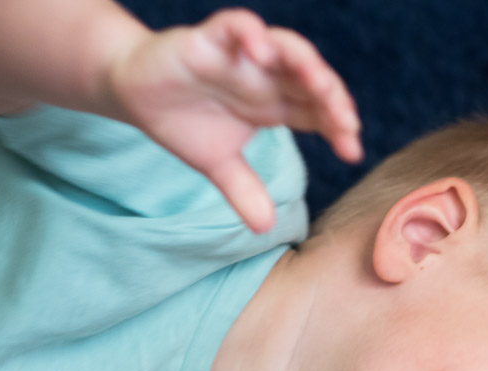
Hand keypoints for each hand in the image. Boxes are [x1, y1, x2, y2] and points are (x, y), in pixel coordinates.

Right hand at [104, 8, 361, 231]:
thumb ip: (244, 192)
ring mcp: (241, 56)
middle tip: (346, 122)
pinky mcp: (210, 39)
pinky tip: (263, 51)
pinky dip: (253, 33)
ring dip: (306, 63)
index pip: (317, 112)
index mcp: (275, 104)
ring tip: (319, 84)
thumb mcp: (218, 165)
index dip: (338, 127)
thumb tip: (265, 228)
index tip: (352, 152)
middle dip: (333, 98)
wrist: (135, 94)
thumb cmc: (183, 121)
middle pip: (311, 80)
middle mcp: (265, 77)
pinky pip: (238, 25)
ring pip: (286, 47)